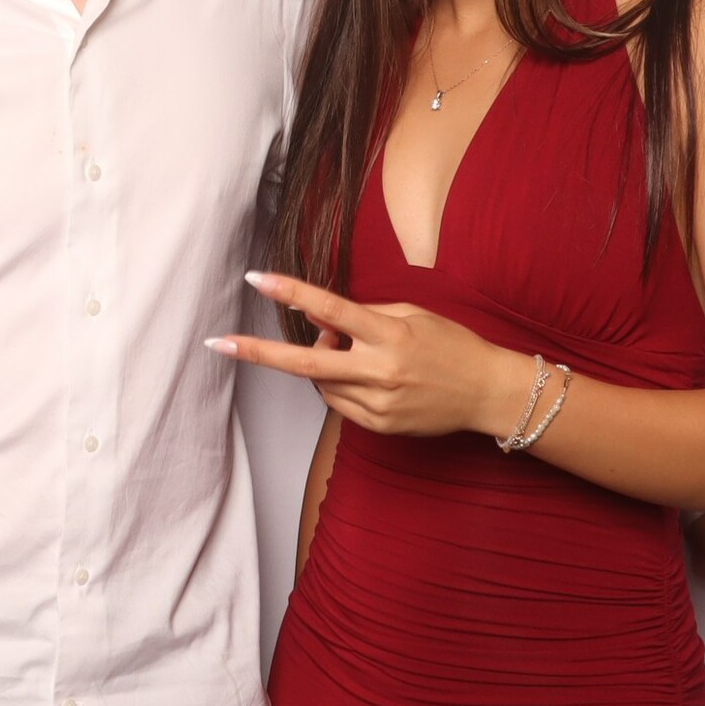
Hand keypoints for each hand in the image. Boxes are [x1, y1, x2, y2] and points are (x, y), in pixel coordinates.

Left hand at [210, 273, 527, 439]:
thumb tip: (310, 313)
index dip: (292, 293)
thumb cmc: (449, 344)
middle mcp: (381, 372)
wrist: (487, 393)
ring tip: (350, 350)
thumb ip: (359, 315)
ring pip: (321, 383)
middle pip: (306, 364)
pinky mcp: (379, 426)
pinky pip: (338, 403)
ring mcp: (379, 404)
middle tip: (218, 344)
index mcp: (391, 336)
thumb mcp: (409, 316)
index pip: (333, 310)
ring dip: (319, 364)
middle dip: (258, 354)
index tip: (258, 279)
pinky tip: (363, 375)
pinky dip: (336, 386)